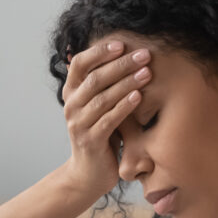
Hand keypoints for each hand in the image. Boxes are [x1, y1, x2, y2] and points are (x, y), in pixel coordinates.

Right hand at [60, 40, 152, 195]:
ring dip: (127, 83)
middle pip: (95, 78)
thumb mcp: (100, 106)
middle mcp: (71, 106)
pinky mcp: (90, 141)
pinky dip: (124, 106)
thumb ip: (105, 84)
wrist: (89, 173)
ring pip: (103, 98)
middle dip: (121, 64)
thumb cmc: (100, 134)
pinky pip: (108, 119)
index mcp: (71, 93)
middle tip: (145, 55)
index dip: (99, 52)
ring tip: (147, 73)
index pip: (79, 64)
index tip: (122, 44)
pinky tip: (139, 96)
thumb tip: (128, 54)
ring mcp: (78, 124)